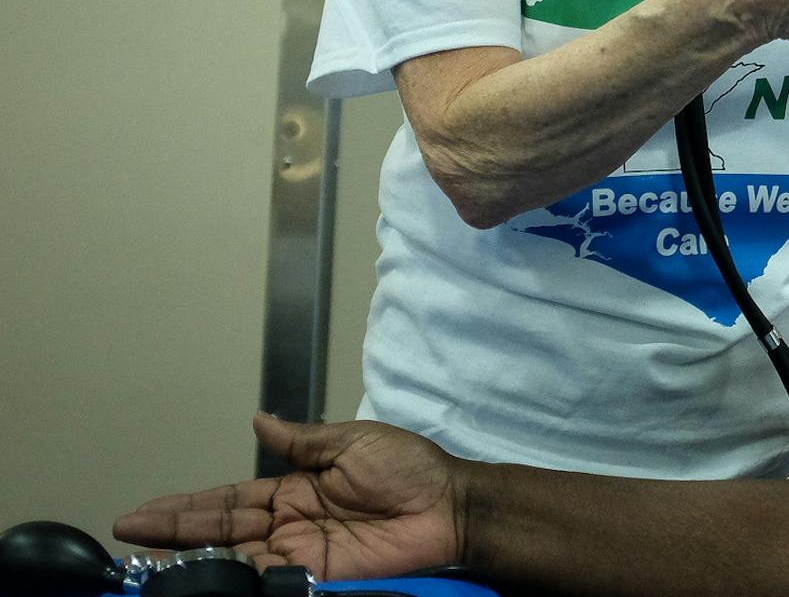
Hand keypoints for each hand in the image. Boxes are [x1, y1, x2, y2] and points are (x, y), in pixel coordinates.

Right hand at [113, 415, 462, 578]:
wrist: (449, 503)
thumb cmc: (408, 468)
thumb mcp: (350, 442)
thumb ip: (300, 440)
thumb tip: (258, 420)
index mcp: (294, 488)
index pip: (228, 499)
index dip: (187, 505)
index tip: (144, 508)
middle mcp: (288, 523)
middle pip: (220, 530)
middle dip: (173, 531)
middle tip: (128, 532)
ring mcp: (299, 552)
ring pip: (234, 558)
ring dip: (193, 558)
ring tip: (147, 558)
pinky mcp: (317, 575)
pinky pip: (270, 579)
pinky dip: (238, 577)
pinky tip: (207, 574)